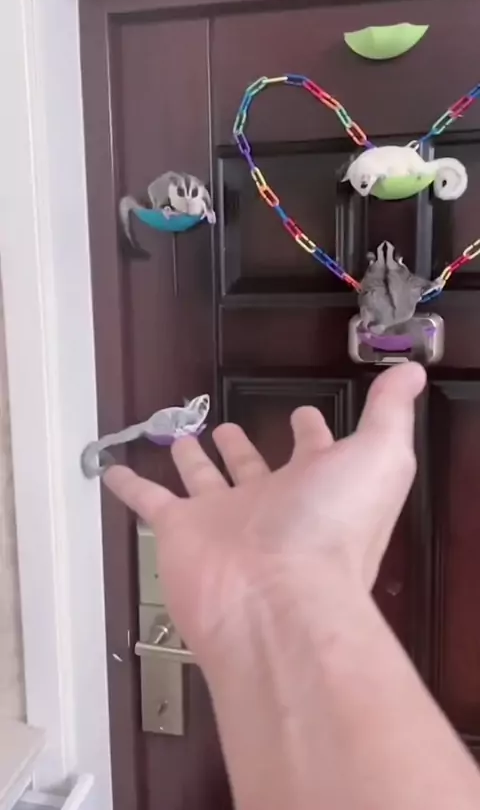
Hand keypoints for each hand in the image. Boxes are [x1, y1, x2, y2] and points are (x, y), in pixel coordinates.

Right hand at [104, 363, 425, 669]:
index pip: (315, 454)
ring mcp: (222, 520)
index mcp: (316, 487)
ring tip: (182, 440)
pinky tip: (114, 469)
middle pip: (253, 470)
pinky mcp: (179, 532)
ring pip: (203, 482)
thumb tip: (411, 370)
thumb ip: (392, 412)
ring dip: (193, 462)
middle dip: (242, 449)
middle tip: (227, 427)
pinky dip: (130, 486)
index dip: (312, 433)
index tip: (305, 413)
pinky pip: (148, 501)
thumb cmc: (334, 527)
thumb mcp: (381, 456)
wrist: (277, 600)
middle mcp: (270, 505)